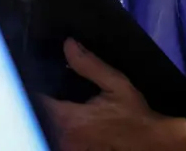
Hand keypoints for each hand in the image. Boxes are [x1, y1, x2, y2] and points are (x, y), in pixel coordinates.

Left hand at [41, 39, 185, 150]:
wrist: (148, 140)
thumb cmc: (133, 113)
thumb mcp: (116, 83)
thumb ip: (89, 65)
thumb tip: (68, 44)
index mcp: (68, 118)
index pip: (37, 99)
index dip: (36, 82)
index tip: (41, 67)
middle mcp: (62, 135)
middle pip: (40, 110)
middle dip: (44, 93)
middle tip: (53, 76)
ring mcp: (66, 145)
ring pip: (46, 121)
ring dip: (50, 107)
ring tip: (59, 91)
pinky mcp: (72, 148)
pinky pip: (56, 131)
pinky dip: (57, 119)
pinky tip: (67, 108)